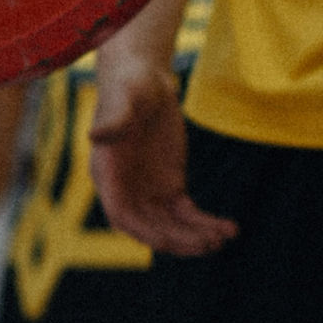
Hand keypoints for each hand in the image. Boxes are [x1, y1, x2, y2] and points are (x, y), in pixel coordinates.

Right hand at [89, 63, 234, 255]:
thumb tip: (94, 135)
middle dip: (178, 239)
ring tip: (226, 236)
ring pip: (171, 226)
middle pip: (150, 227)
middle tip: (209, 243)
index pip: (121, 214)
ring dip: (196, 237)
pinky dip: (205, 224)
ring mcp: (148, 191)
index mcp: (108, 173)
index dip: (143, 230)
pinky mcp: (169, 187)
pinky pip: (187, 215)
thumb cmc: (131, 85)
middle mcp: (125, 189)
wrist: (147, 79)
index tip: (169, 240)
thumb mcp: (126, 98)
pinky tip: (228, 227)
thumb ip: (114, 118)